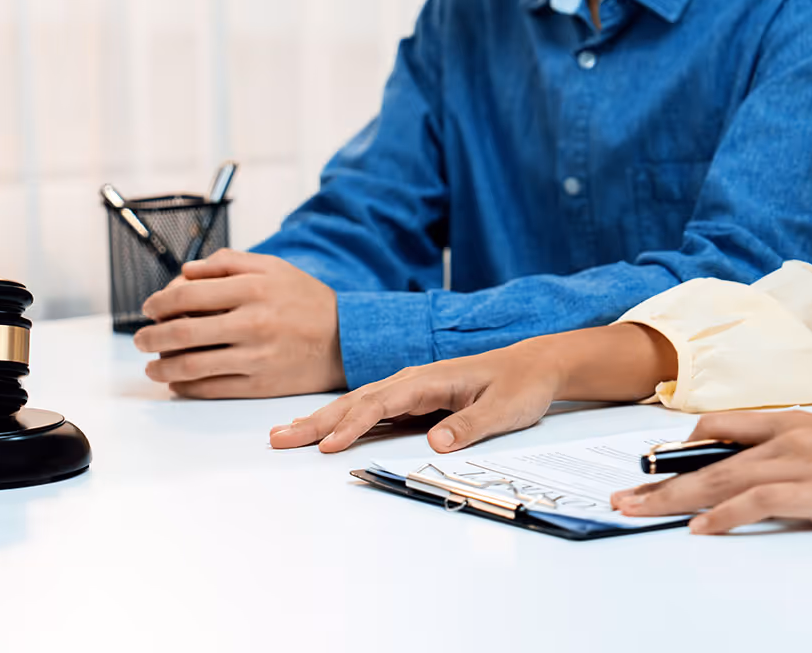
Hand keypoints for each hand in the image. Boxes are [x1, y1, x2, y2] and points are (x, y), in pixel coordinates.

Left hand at [132, 249, 344, 397]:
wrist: (343, 339)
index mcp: (251, 288)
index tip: (149, 309)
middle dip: (151, 337)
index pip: (187, 295)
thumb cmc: (303, 299)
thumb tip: (184, 273)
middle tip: (140, 340)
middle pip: (183, 333)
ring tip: (152, 366)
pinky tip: (176, 382)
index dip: (159, 303)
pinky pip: (212, 388)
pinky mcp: (260, 384)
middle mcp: (252, 323)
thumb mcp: (271, 267)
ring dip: (162, 367)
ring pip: (192, 366)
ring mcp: (255, 357)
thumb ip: (226, 263)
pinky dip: (186, 387)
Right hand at [269, 324, 676, 452]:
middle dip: (315, 422)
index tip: (328, 445)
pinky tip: (318, 431)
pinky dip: (338, 421)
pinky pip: (366, 412)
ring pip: (354, 406)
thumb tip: (436, 443)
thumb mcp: (504, 409)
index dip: (352, 425)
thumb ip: (470, 425)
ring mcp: (406, 390)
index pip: (380, 404)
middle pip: (354, 403)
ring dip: (318, 421)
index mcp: (428, 379)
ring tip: (283, 436)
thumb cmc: (520, 385)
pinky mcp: (409, 401)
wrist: (533, 365)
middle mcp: (410, 381)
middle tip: (278, 440)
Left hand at [611, 411, 811, 533]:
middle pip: (704, 457)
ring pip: (716, 479)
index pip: (721, 428)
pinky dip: (721, 516)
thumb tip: (769, 485)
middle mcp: (789, 437)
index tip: (652, 465)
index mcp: (795, 423)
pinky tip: (699, 529)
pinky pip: (753, 501)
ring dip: (671, 499)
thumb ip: (802, 460)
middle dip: (657, 478)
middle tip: (622, 494)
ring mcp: (800, 463)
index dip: (681, 448)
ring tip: (637, 511)